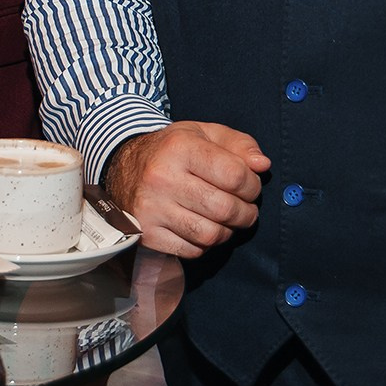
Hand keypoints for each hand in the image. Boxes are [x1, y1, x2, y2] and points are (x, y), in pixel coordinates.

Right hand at [107, 122, 269, 260]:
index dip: (253, 185)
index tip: (250, 187)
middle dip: (246, 213)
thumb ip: (239, 144)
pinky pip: (191, 251)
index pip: (234, 176)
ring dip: (228, 232)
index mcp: (180, 148)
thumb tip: (262, 165)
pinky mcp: (146, 233)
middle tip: (246, 209)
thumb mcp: (204, 134)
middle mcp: (162, 178)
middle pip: (225, 209)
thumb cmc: (172, 150)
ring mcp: (151, 209)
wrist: (122, 166)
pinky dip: (204, 245)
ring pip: (210, 235)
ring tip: (226, 220)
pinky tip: (202, 228)